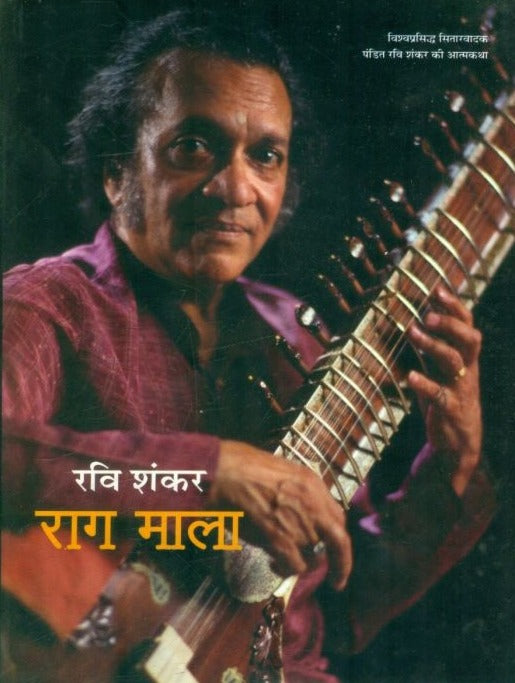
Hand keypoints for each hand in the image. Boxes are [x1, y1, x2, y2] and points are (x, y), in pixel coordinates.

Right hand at [208, 440, 351, 589]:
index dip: (337, 535)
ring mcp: (298, 523)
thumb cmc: (243, 466)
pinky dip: (287, 570)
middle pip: (337, 540)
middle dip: (340, 563)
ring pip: (313, 556)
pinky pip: (295, 566)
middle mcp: (312, 504)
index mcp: (313, 483)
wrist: (223, 473)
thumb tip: (301, 510)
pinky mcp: (280, 540)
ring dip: (301, 562)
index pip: (338, 516)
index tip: (334, 547)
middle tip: (337, 579)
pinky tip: (274, 564)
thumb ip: (298, 491)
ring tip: (283, 558)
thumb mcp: (282, 470)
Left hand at [407, 285, 481, 494]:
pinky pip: (439, 394)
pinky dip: (424, 383)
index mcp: (466, 358)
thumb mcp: (441, 370)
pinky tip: (409, 376)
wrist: (458, 444)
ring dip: (432, 344)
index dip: (455, 306)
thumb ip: (432, 346)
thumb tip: (416, 317)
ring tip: (411, 331)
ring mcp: (460, 388)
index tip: (437, 289)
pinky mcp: (450, 409)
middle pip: (469, 339)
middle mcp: (467, 370)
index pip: (467, 326)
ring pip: (454, 361)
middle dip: (450, 323)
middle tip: (427, 313)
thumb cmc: (446, 399)